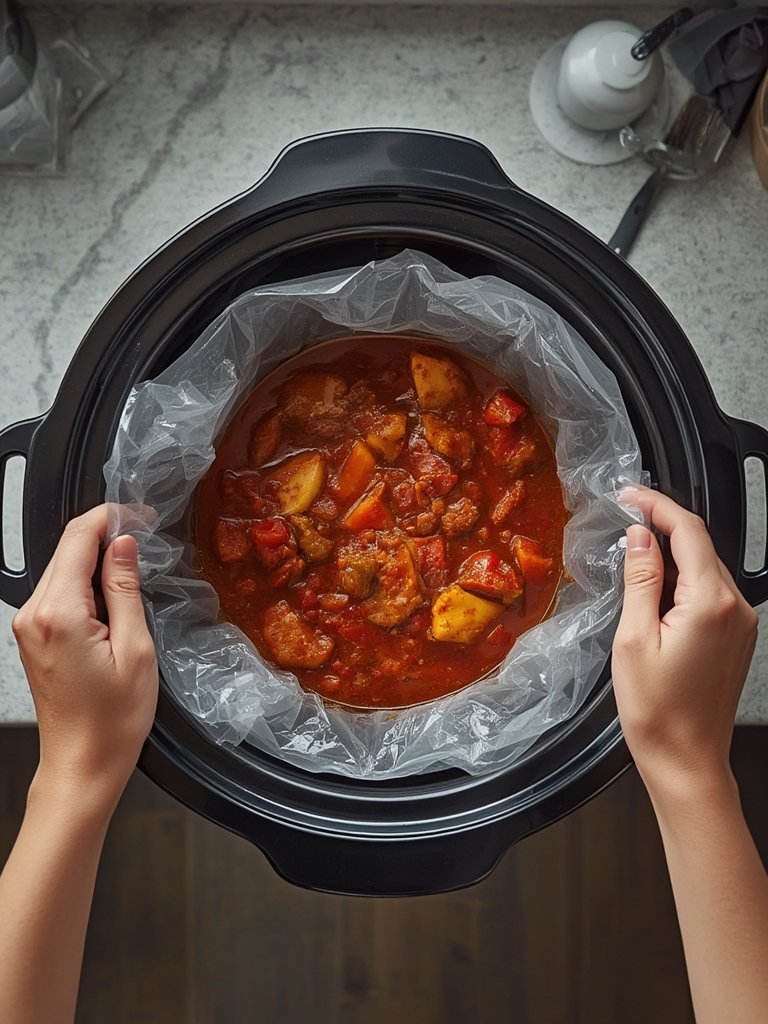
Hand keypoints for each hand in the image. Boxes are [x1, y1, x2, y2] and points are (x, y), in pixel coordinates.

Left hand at [11, 506, 157, 813]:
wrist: (82, 764)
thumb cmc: (111, 721)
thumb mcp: (136, 648)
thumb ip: (125, 588)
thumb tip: (123, 545)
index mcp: (59, 614)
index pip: (77, 539)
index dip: (109, 517)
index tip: (137, 514)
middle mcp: (34, 615)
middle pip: (65, 549)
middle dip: (103, 533)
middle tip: (142, 533)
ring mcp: (29, 626)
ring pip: (62, 569)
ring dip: (95, 559)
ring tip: (132, 570)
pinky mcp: (34, 636)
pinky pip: (58, 593)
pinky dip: (85, 584)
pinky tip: (112, 597)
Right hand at [612, 486, 758, 798]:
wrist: (687, 761)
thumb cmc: (657, 711)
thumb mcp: (633, 638)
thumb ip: (640, 580)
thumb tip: (639, 537)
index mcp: (710, 603)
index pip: (688, 531)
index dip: (657, 505)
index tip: (630, 494)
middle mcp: (735, 608)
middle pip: (700, 545)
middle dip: (662, 527)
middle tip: (624, 519)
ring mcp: (741, 622)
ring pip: (705, 567)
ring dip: (671, 555)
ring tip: (632, 561)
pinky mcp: (736, 636)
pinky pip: (710, 592)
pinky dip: (682, 581)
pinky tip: (654, 593)